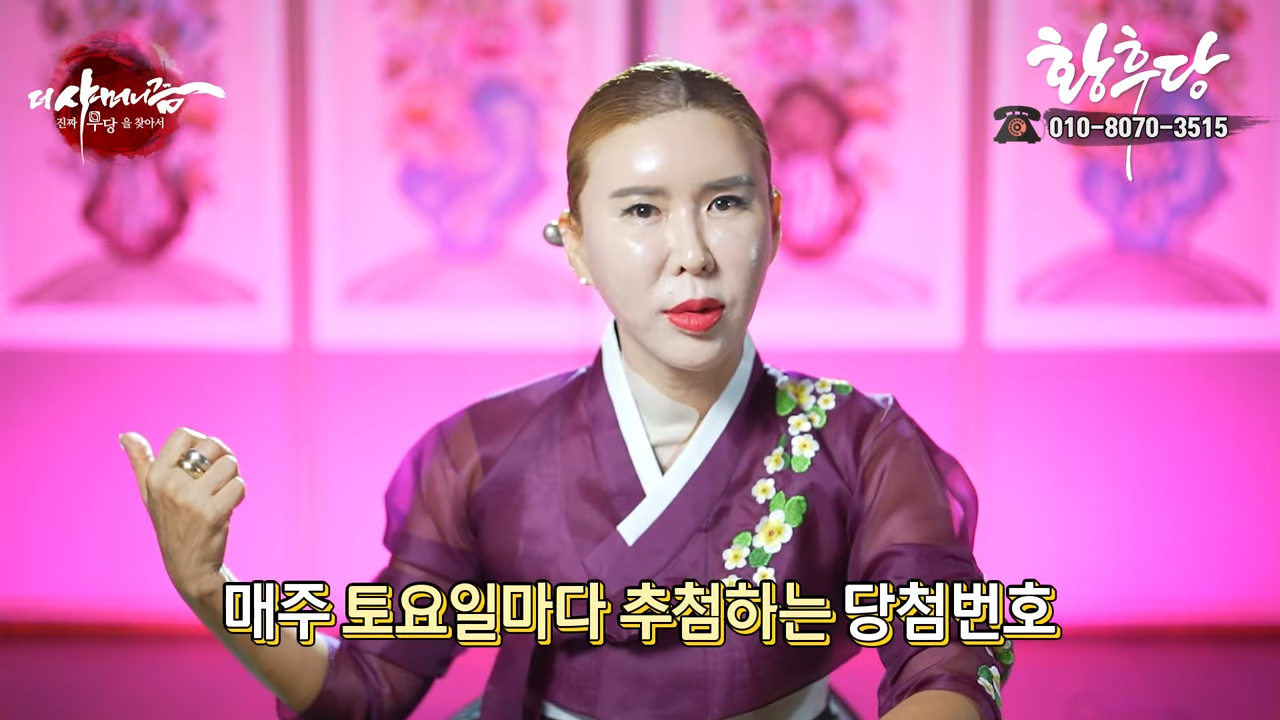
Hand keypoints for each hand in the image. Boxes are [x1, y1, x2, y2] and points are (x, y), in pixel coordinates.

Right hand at [120, 428, 245, 601]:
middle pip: (212, 445)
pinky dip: (238, 495)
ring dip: (232, 478)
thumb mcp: (149, 492)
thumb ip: (140, 461)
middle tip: (218, 478)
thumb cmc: (170, 522)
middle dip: (223, 458)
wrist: (186, 565)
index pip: (183, 434)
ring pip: (230, 464)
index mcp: (155, 476)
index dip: (200, 443)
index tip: (202, 460)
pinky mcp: (212, 513)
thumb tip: (125, 435)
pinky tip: (226, 508)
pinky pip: (238, 485)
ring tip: (220, 494)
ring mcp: (191, 500)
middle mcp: (170, 485)